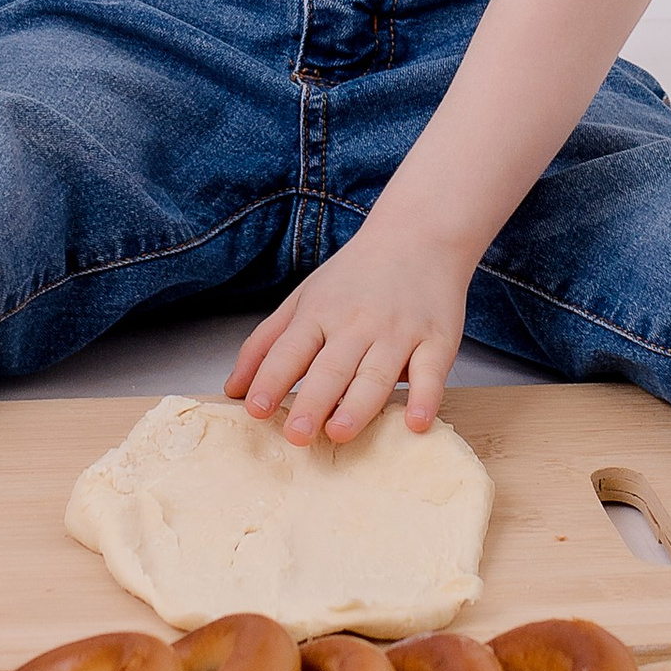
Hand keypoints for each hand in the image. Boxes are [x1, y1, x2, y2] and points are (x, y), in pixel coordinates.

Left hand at [225, 216, 475, 446]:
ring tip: (339, 432)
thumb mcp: (304, 298)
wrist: (420, 235)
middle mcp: (357, 323)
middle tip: (295, 435)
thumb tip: (234, 390)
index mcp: (320, 313)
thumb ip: (267, 343)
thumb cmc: (355, 275)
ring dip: (358, 405)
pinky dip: (424, 398)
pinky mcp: (437, 341)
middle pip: (331, 367)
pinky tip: (416, 422)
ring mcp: (399, 332)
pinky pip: (431, 374)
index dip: (271, 379)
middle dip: (312, 401)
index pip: (290, 350)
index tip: (255, 409)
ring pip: (376, 374)